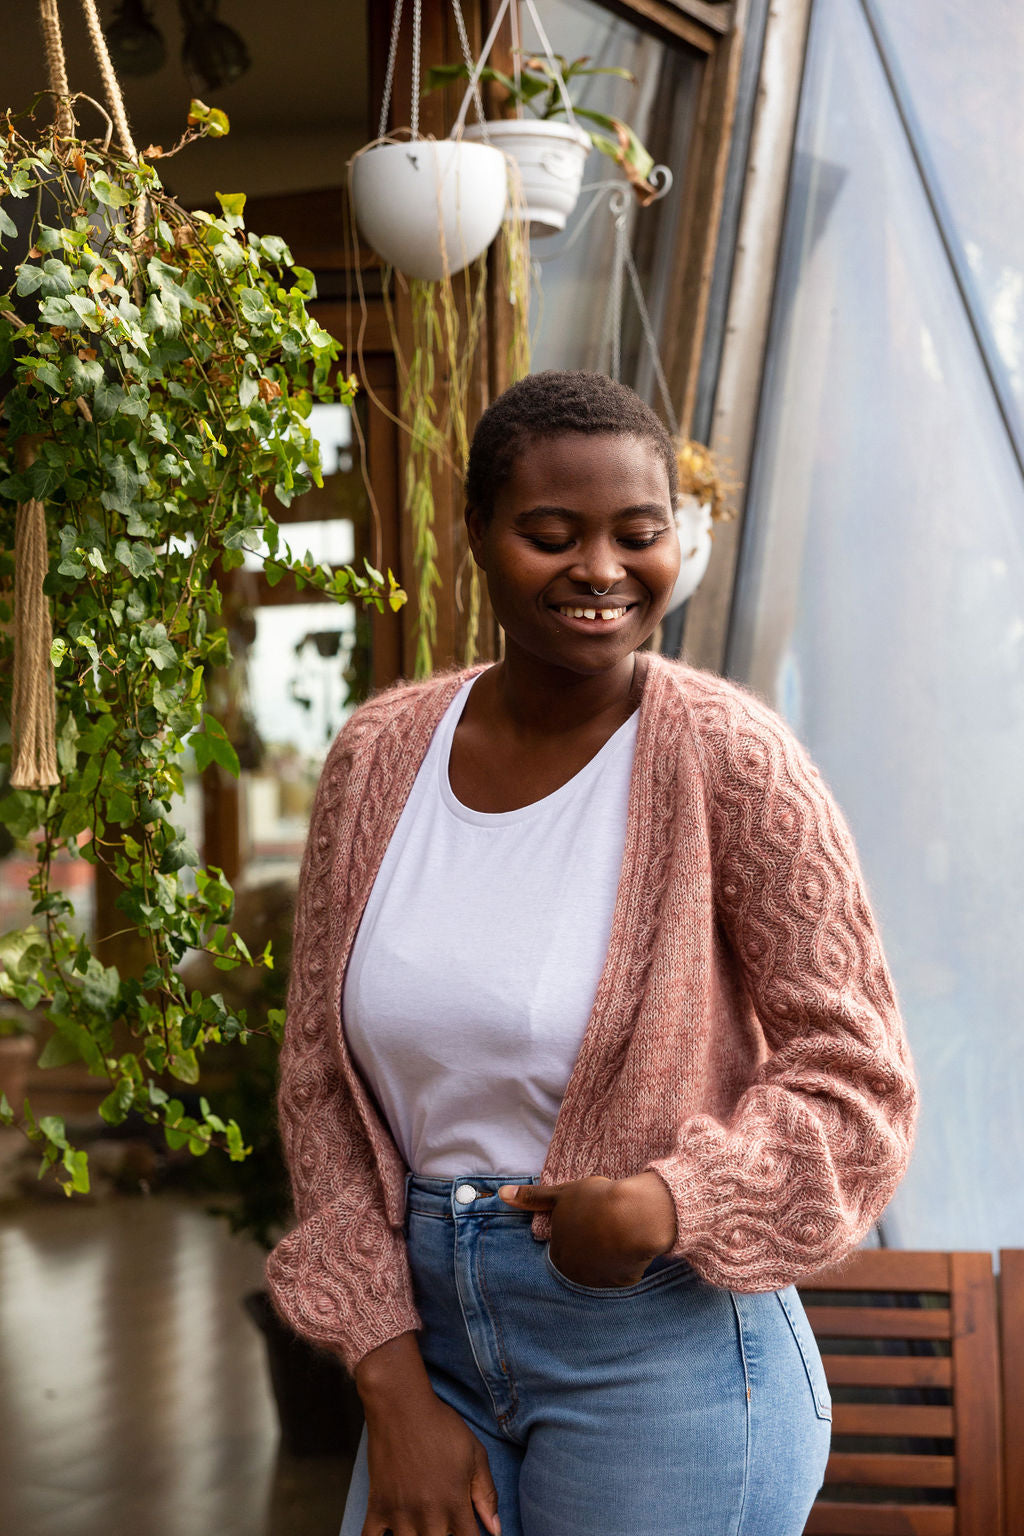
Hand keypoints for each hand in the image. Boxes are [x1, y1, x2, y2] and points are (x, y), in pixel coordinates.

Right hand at [355, 1334, 500, 1535]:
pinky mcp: (377, 1506)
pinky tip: (392, 1533)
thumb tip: (496, 1530)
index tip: (468, 1530)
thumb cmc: (441, 1426)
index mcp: (455, 1504)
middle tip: (445, 1522)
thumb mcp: (474, 1454)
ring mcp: (400, 1513)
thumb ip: (486, 1494)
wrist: (401, 1405)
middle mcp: (428, 1515)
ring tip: (423, 1525)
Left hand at [498, 1172, 677, 1288]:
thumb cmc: (594, 1202)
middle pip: (581, 1262)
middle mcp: (576, 1276)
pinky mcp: (624, 1284)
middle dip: (590, 1248)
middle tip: (603, 1227)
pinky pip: (623, 1274)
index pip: (562, 1249)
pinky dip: (625, 1262)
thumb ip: (532, 1198)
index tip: (586, 1222)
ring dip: (608, 1257)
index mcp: (559, 1256)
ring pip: (602, 1269)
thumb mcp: (561, 1195)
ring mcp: (601, 1282)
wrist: (633, 1216)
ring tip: (618, 1233)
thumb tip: (501, 1194)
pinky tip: (630, 1245)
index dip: (575, 1233)